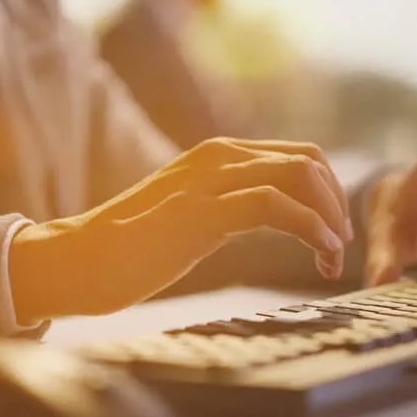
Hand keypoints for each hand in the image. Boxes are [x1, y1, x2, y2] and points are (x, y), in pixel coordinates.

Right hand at [9, 137, 352, 321]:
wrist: (78, 261)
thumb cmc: (131, 248)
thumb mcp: (191, 214)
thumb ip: (227, 204)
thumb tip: (265, 217)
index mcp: (217, 154)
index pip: (297, 155)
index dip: (327, 192)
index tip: (332, 234)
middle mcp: (218, 155)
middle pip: (309, 159)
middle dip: (335, 202)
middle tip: (337, 247)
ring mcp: (209, 179)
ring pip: (299, 174)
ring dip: (328, 215)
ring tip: (332, 255)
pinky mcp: (201, 211)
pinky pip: (275, 204)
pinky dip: (310, 226)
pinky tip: (319, 252)